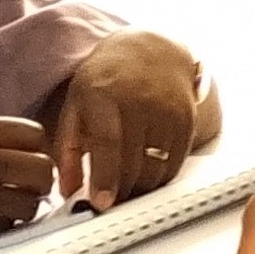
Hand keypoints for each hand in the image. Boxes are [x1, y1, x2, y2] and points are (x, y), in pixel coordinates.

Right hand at [0, 117, 57, 234]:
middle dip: (40, 177)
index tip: (26, 152)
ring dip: (25, 205)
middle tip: (28, 182)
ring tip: (7, 201)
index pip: (34, 134)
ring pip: (31, 205)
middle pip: (42, 169)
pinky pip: (7, 227)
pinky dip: (3, 224)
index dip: (35, 144)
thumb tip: (31, 151)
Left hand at [52, 29, 203, 209]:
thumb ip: (68, 148)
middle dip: (120, 190)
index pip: (107, 142)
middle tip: (109, 201)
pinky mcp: (187, 119)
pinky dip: (160, 178)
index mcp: (103, 94)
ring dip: (140, 187)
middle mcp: (139, 100)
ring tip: (126, 188)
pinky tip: (146, 177)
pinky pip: (175, 163)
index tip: (101, 203)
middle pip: (133, 161)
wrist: (152, 50)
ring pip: (156, 167)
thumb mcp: (77, 104)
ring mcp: (167, 109)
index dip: (105, 176)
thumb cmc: (107, 79)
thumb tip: (67, 189)